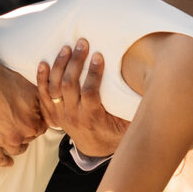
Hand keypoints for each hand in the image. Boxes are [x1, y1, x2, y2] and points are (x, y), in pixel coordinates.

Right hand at [0, 61, 44, 167]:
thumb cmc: (7, 82)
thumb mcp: (33, 90)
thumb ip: (44, 105)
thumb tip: (52, 113)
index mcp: (33, 125)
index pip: (40, 130)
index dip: (36, 123)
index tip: (31, 119)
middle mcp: (20, 136)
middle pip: (28, 139)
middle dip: (26, 132)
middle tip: (19, 123)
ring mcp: (2, 140)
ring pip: (16, 150)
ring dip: (17, 145)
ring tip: (15, 140)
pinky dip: (4, 161)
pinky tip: (8, 162)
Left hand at [33, 41, 130, 159]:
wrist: (95, 148)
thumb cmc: (115, 131)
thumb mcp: (127, 124)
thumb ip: (135, 110)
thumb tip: (151, 90)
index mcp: (92, 118)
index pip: (89, 93)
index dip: (93, 74)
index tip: (98, 55)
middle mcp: (73, 116)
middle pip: (69, 86)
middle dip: (76, 62)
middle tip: (83, 44)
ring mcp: (61, 114)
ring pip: (55, 87)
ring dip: (60, 65)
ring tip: (67, 47)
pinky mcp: (53, 112)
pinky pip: (43, 95)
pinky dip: (41, 78)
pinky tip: (44, 62)